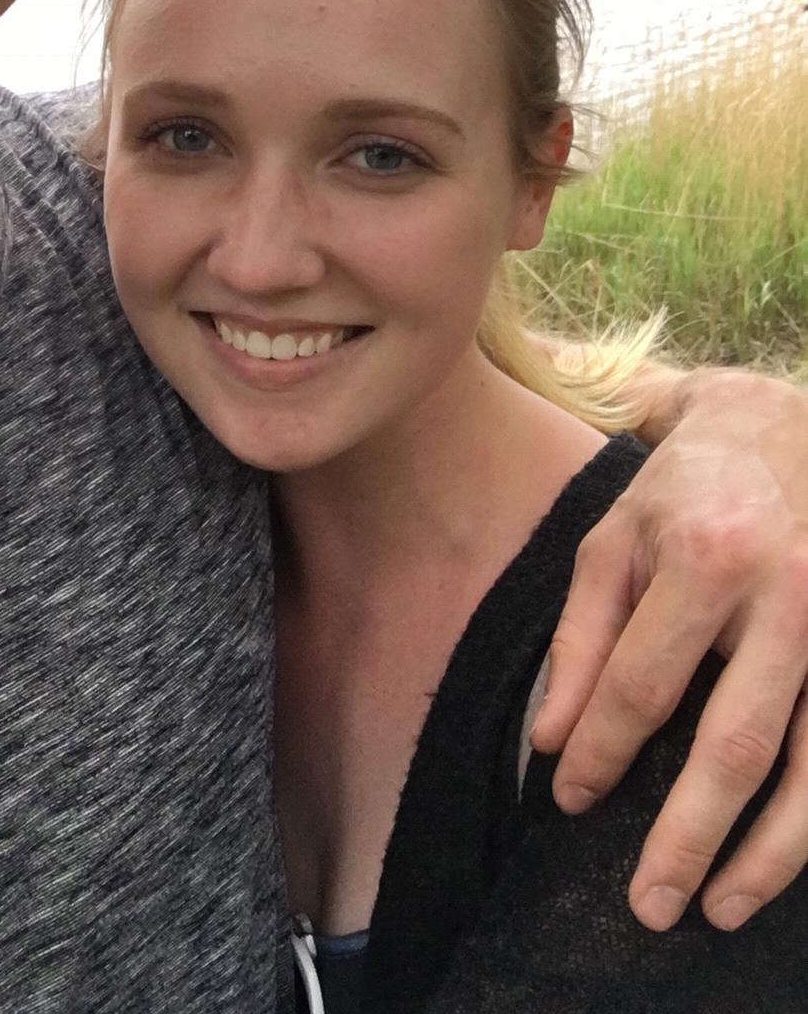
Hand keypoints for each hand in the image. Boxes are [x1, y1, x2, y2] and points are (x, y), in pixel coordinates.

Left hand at [530, 367, 807, 931]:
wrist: (785, 425)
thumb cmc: (684, 489)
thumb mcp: (613, 538)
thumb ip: (580, 638)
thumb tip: (549, 739)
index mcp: (707, 559)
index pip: (644, 683)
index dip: (603, 752)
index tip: (571, 802)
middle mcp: (786, 596)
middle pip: (737, 741)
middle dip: (691, 833)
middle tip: (650, 904)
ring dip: (771, 853)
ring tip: (722, 907)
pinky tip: (785, 856)